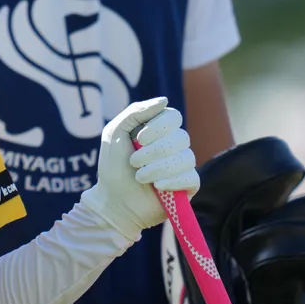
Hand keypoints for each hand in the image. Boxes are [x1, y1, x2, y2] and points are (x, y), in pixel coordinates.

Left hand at [78, 97, 199, 240]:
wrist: (113, 202)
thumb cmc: (113, 167)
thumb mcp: (115, 133)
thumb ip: (135, 112)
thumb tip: (164, 101)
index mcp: (159, 130)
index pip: (173, 116)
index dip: (158, 127)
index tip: (139, 138)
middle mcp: (174, 145)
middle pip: (180, 137)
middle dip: (153, 151)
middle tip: (134, 162)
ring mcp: (182, 166)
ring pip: (186, 158)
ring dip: (158, 168)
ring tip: (140, 177)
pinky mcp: (188, 186)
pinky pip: (191, 177)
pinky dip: (172, 181)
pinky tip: (158, 186)